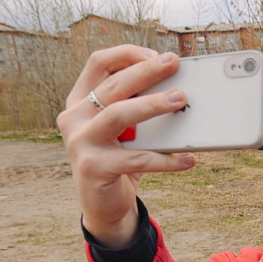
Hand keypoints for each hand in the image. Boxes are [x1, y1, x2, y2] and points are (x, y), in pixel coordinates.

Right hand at [57, 45, 195, 246]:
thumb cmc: (120, 160)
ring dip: (152, 104)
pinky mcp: (93, 168)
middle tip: (173, 64)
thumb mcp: (126, 131)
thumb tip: (180, 91)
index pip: (99, 64)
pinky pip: (137, 159)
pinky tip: (188, 158)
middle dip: (145, 71)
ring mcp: (80, 143)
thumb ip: (138, 108)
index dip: (127, 55)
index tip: (156, 54)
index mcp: (81, 101)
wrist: (104, 206)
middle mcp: (75, 118)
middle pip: (112, 86)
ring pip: (119, 115)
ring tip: (180, 99)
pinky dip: (166, 158)